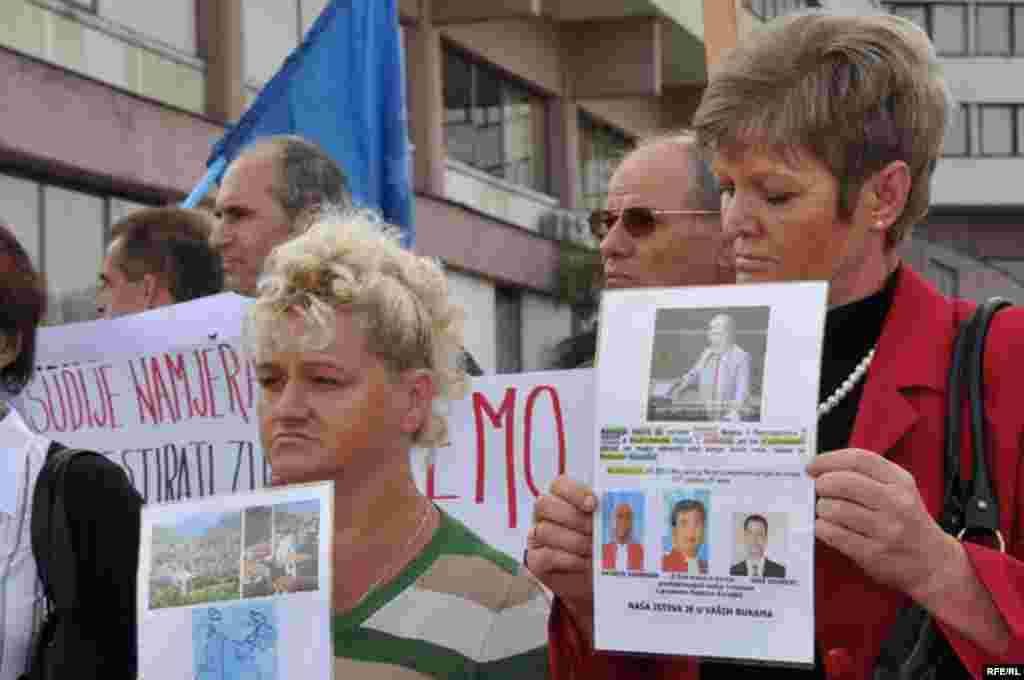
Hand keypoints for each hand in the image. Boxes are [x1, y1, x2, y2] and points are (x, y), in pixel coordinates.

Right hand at [526, 475, 596, 642]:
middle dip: (574, 518)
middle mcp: (545, 515)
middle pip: (546, 504)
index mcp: (563, 498)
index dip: (575, 492)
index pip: (560, 485)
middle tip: (595, 530)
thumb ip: (610, 516)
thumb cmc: (600, 547)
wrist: (591, 583)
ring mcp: (537, 537)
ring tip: (594, 550)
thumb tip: (622, 511)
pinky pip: (546, 555)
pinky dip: (569, 559)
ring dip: (574, 541)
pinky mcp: (535, 560)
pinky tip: (584, 563)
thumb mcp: (606, 529)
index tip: (593, 504)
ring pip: (545, 530)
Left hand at [806, 449, 961, 602]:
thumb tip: (821, 469)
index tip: (813, 466)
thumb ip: (867, 476)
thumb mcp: (899, 491)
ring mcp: (885, 529)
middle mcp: (895, 503)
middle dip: (821, 484)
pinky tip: (824, 527)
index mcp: (900, 482)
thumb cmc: (907, 523)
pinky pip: (834, 534)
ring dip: (820, 508)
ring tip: (824, 511)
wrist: (934, 563)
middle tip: (815, 489)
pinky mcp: (873, 552)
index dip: (828, 460)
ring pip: (835, 508)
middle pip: (843, 482)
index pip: (859, 459)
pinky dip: (821, 528)